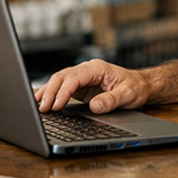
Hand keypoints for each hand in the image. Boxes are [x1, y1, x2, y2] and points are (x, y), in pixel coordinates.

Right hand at [35, 59, 150, 114]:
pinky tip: (43, 103)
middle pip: (62, 77)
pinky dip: (52, 95)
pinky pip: (63, 88)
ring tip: (37, 106)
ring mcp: (83, 78)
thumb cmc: (136, 87)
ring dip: (48, 93)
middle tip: (42, 109)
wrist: (141, 85)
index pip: (75, 77)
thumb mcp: (128, 95)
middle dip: (50, 92)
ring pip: (59, 81)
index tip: (56, 105)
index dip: (64, 91)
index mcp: (98, 68)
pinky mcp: (80, 87)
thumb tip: (95, 106)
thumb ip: (111, 100)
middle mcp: (87, 70)